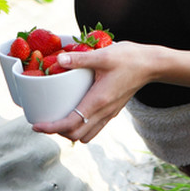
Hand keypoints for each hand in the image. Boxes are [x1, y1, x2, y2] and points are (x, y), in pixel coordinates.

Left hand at [32, 41, 154, 143]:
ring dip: (71, 132)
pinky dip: (82, 127)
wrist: (152, 65)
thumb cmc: (129, 58)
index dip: (52, 128)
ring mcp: (110, 113)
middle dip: (58, 132)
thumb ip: (80, 58)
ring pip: (87, 135)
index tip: (37, 126)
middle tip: (44, 122)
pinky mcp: (113, 110)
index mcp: (99, 101)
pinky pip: (95, 127)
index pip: (71, 123)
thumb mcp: (103, 55)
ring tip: (58, 120)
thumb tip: (58, 60)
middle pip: (77, 135)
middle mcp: (104, 112)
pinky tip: (75, 113)